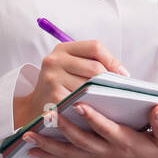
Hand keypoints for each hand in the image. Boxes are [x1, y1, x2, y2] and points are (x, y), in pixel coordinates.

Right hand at [13, 39, 127, 128]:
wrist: (35, 108)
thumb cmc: (60, 86)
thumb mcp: (69, 67)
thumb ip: (90, 63)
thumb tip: (123, 74)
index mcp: (62, 49)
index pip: (95, 47)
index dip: (113, 60)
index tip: (123, 74)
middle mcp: (54, 60)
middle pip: (95, 67)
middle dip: (110, 80)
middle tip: (120, 90)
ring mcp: (52, 78)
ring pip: (91, 85)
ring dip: (103, 94)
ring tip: (110, 100)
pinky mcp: (54, 97)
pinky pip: (82, 100)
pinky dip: (93, 106)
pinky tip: (97, 110)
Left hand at [25, 103, 157, 157]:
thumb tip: (157, 107)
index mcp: (125, 142)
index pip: (105, 128)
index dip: (92, 117)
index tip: (78, 105)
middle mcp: (106, 152)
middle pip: (80, 140)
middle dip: (62, 127)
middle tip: (46, 115)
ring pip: (68, 152)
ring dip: (47, 144)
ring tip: (28, 136)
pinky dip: (49, 155)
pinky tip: (32, 150)